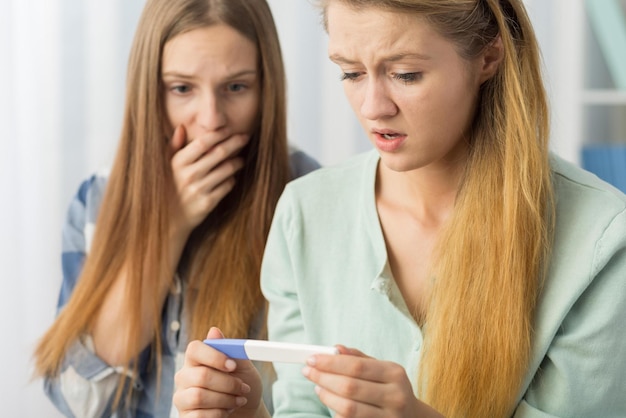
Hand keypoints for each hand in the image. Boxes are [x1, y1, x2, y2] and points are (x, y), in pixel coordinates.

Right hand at [168, 126, 248, 235]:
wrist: (169, 219)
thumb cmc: (169, 187)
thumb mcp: (167, 167)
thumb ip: (174, 146)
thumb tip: (181, 127)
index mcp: (178, 163)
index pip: (203, 143)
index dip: (218, 134)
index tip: (228, 129)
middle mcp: (188, 175)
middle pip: (219, 153)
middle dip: (235, 142)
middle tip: (245, 137)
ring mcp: (199, 190)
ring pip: (227, 169)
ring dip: (237, 161)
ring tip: (240, 159)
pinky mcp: (207, 203)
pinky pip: (227, 186)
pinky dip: (232, 179)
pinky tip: (231, 177)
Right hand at [173, 327, 264, 417]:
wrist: (247, 410)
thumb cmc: (242, 384)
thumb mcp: (242, 366)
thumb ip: (230, 350)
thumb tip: (214, 331)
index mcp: (196, 359)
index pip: (194, 349)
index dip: (214, 356)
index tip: (233, 366)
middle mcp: (185, 377)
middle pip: (201, 375)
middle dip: (228, 383)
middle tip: (244, 388)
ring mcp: (182, 398)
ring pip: (199, 396)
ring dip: (226, 400)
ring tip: (238, 400)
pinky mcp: (185, 417)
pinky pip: (198, 416)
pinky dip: (219, 414)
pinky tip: (226, 411)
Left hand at [302, 345, 442, 417]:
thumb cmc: (392, 389)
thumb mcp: (383, 369)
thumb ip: (359, 358)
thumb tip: (336, 348)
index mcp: (395, 373)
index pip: (356, 366)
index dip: (330, 362)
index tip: (311, 359)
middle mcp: (395, 396)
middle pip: (349, 387)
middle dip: (323, 378)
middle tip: (308, 372)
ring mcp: (388, 417)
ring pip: (347, 408)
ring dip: (326, 396)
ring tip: (318, 387)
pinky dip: (336, 412)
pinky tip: (331, 403)